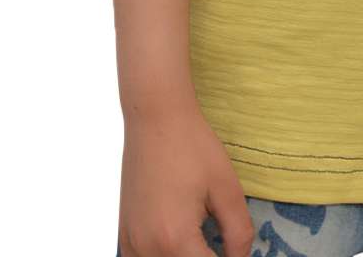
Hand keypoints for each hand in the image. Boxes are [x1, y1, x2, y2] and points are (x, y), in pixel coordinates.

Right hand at [118, 96, 253, 256]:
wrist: (156, 119)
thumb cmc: (193, 147)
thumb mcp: (227, 189)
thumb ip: (238, 233)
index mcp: (176, 240)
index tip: (237, 251)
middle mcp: (147, 250)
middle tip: (222, 244)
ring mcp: (131, 244)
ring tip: (204, 242)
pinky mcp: (124, 236)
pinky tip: (180, 243)